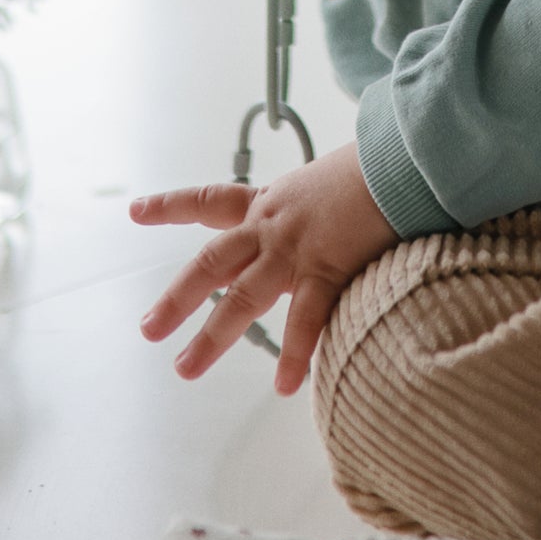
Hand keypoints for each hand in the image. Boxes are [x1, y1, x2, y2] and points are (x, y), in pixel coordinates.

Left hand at [132, 143, 396, 393]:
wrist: (405, 153)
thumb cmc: (380, 162)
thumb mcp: (333, 179)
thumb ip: (319, 206)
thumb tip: (330, 217)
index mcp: (272, 200)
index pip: (211, 200)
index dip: (171, 206)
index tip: (136, 211)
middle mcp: (274, 224)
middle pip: (211, 261)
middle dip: (177, 297)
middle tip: (148, 328)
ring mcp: (296, 248)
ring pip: (242, 297)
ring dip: (212, 336)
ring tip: (185, 369)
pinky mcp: (328, 266)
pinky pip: (306, 318)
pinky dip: (294, 354)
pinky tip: (285, 386)